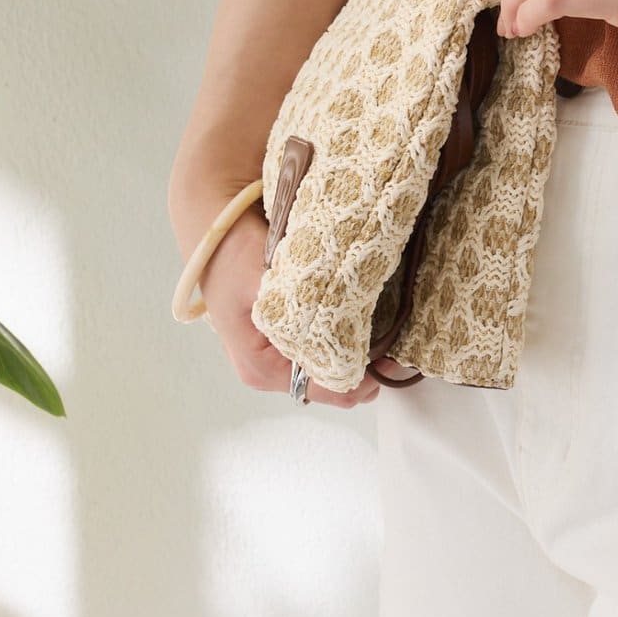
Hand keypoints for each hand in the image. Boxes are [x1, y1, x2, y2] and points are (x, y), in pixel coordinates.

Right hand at [170, 183, 380, 408]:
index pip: (326, 389)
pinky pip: (327, 348)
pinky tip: (372, 320)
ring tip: (393, 330)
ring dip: (362, 353)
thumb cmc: (232, 252)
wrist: (216, 227)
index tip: (395, 355)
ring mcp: (278, 355)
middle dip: (368, 368)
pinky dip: (351, 338)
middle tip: (401, 343)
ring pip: (332, 367)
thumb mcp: (261, 279)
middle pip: (332, 384)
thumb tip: (338, 338)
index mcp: (262, 367)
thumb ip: (296, 313)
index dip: (365, 377)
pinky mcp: (287, 337)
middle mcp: (270, 370)